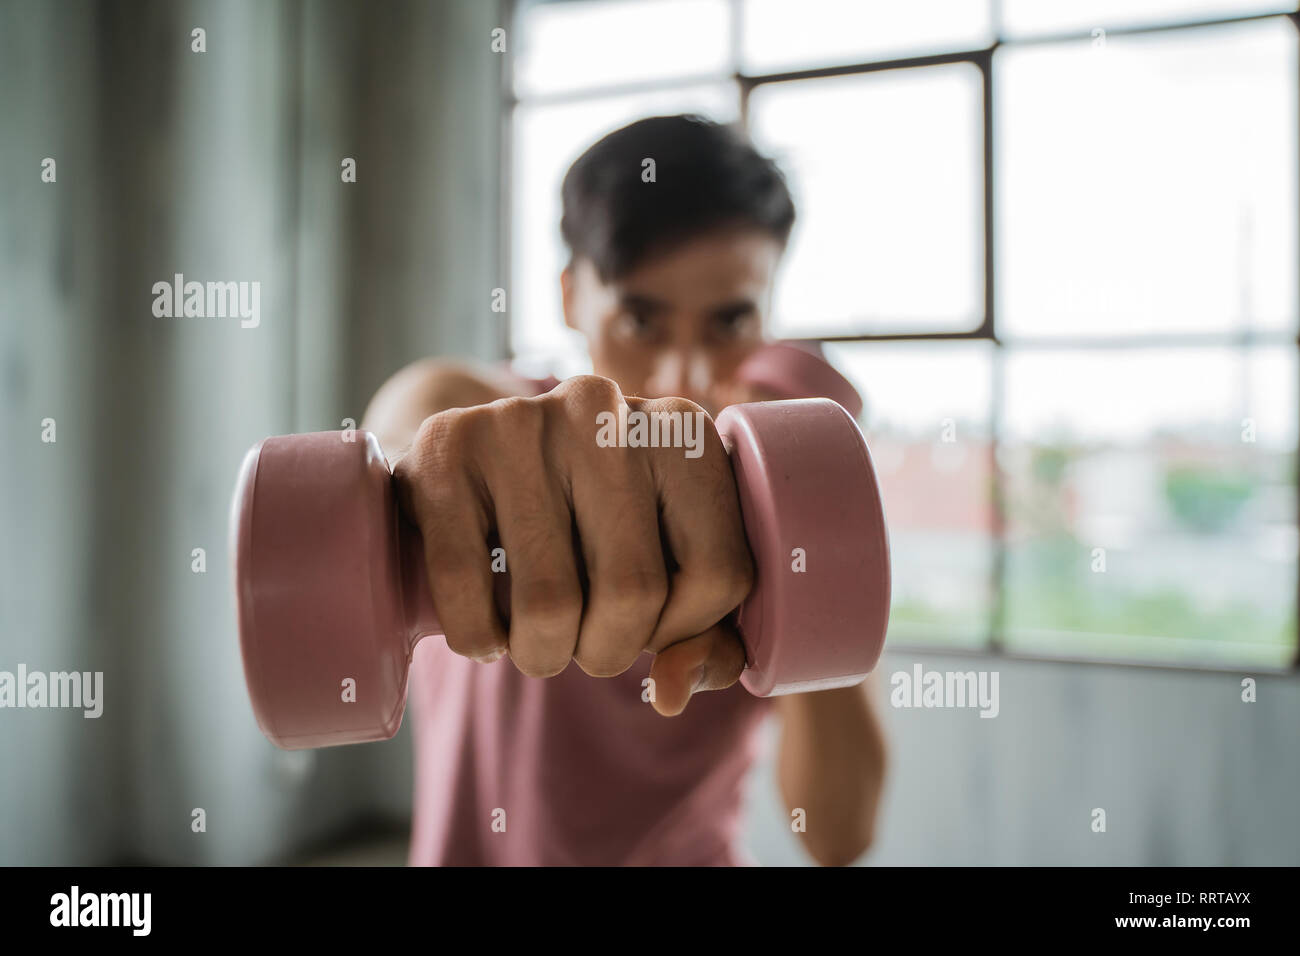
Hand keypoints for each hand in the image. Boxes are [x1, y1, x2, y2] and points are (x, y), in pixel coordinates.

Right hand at [391, 375, 753, 714]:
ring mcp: (522, 421)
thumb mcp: (658, 560)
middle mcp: (607, 413)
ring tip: (534, 641)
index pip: (719, 573)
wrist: (469, 452)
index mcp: (684, 431)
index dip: (685, 630)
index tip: (649, 625)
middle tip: (581, 645)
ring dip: (541, 653)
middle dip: (606, 651)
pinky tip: (484, 632)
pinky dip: (475, 637)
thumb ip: (698, 635)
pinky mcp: (447, 445)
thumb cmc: (582, 520)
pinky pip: (465, 584)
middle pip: (633, 591)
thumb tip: (674, 694)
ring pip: (551, 602)